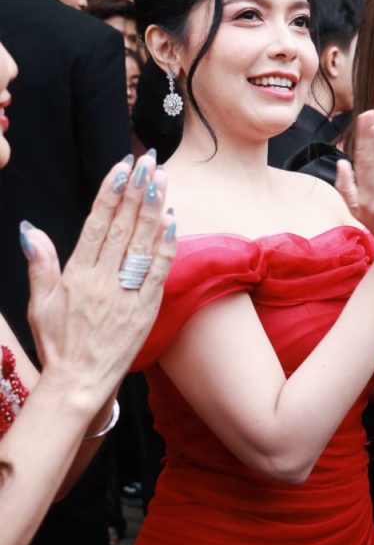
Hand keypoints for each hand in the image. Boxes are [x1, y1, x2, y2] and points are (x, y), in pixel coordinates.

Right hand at [23, 153, 175, 408]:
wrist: (79, 383)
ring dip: (153, 208)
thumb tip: (30, 231)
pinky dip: (165, 245)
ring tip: (161, 179)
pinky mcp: (146, 309)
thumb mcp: (39, 304)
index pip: (96, 224)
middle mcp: (103, 280)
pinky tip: (172, 220)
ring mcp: (127, 294)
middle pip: (122, 227)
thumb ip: (40, 265)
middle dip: (136, 191)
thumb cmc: (59, 344)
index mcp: (77, 275)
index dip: (110, 193)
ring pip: (142, 243)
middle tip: (147, 161)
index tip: (121, 167)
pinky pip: (158, 271)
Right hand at [336, 110, 373, 261]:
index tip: (363, 117)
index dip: (362, 140)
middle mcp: (372, 200)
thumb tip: (341, 162)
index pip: (361, 163)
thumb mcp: (359, 210)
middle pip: (369, 164)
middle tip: (369, 113)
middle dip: (369, 138)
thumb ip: (347, 187)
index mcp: (361, 197)